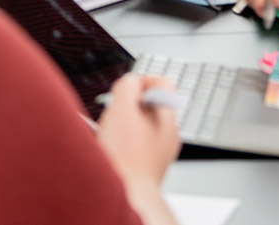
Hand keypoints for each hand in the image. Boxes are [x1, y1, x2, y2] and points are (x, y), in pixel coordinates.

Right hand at [96, 74, 180, 223]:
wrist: (127, 199)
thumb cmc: (125, 159)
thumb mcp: (122, 108)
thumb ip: (128, 86)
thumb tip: (131, 80)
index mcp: (168, 116)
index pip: (163, 83)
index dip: (142, 79)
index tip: (127, 86)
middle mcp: (169, 135)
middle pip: (150, 106)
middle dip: (129, 105)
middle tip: (114, 111)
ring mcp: (160, 153)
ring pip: (142, 128)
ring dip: (124, 126)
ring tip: (109, 133)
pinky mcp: (148, 169)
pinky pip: (137, 148)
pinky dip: (124, 145)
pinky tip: (111, 151)